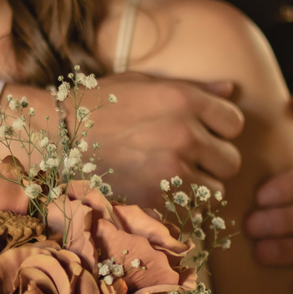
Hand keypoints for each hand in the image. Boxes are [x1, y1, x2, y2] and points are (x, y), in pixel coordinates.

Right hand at [83, 72, 244, 199]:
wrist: (58, 135)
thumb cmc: (101, 104)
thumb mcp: (145, 83)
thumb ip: (194, 88)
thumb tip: (230, 90)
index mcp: (184, 100)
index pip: (235, 122)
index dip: (221, 129)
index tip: (204, 132)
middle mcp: (184, 134)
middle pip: (231, 160)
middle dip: (214, 161)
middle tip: (190, 158)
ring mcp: (171, 169)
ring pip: (216, 190)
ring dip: (200, 186)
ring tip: (174, 177)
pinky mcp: (156, 198)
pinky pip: (190, 210)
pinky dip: (180, 205)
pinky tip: (159, 191)